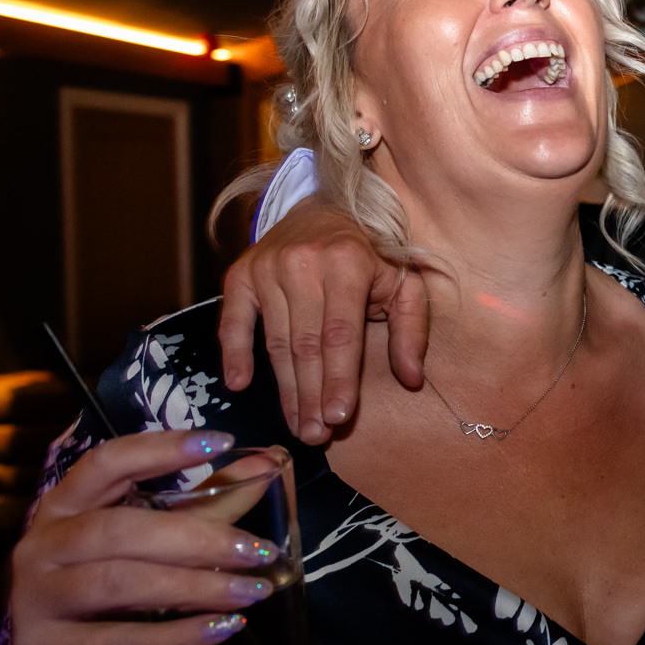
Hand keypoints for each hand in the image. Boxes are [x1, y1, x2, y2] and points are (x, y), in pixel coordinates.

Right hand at [8, 430, 279, 644]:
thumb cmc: (106, 594)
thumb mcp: (148, 543)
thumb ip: (205, 504)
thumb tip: (265, 466)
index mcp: (65, 504)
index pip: (106, 463)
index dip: (161, 449)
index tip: (223, 442)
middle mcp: (43, 545)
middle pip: (119, 530)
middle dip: (198, 538)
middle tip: (259, 550)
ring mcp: (38, 600)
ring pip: (120, 584)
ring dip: (197, 587)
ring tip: (254, 591)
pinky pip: (122, 641)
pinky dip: (180, 636)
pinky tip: (226, 627)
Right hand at [217, 199, 426, 442]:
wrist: (324, 209)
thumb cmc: (370, 256)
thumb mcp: (404, 283)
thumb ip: (411, 329)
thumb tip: (412, 379)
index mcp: (348, 264)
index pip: (341, 334)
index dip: (339, 379)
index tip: (338, 417)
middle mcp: (303, 263)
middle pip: (305, 345)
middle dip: (311, 395)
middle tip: (315, 436)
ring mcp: (267, 268)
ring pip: (275, 341)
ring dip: (285, 389)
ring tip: (296, 425)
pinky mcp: (240, 273)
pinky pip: (232, 320)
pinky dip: (234, 353)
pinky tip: (239, 385)